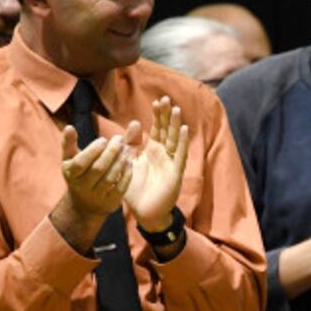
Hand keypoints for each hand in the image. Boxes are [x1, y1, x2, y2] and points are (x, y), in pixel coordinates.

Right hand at [58, 124, 130, 217]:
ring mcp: (96, 196)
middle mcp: (82, 187)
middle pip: (98, 169)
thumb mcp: (70, 159)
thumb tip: (69, 126)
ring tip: (126, 149)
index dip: (93, 151)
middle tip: (119, 140)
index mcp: (70, 174)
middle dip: (110, 153)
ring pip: (110, 178)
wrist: (85, 204)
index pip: (80, 163)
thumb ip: (70, 143)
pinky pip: (120, 189)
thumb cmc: (78, 173)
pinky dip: (126, 175)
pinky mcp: (110, 203)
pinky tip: (130, 163)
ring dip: (119, 162)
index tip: (104, 139)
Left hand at [122, 96, 191, 230]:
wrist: (144, 212)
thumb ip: (129, 146)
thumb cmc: (137, 190)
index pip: (157, 129)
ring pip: (174, 140)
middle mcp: (163, 155)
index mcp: (152, 152)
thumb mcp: (127, 163)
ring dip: (175, 125)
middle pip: (166, 131)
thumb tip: (132, 125)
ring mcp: (170, 163)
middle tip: (167, 99)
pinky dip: (181, 142)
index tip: (158, 101)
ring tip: (176, 109)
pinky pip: (179, 155)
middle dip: (167, 115)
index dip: (158, 116)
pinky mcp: (175, 173)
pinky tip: (183, 130)